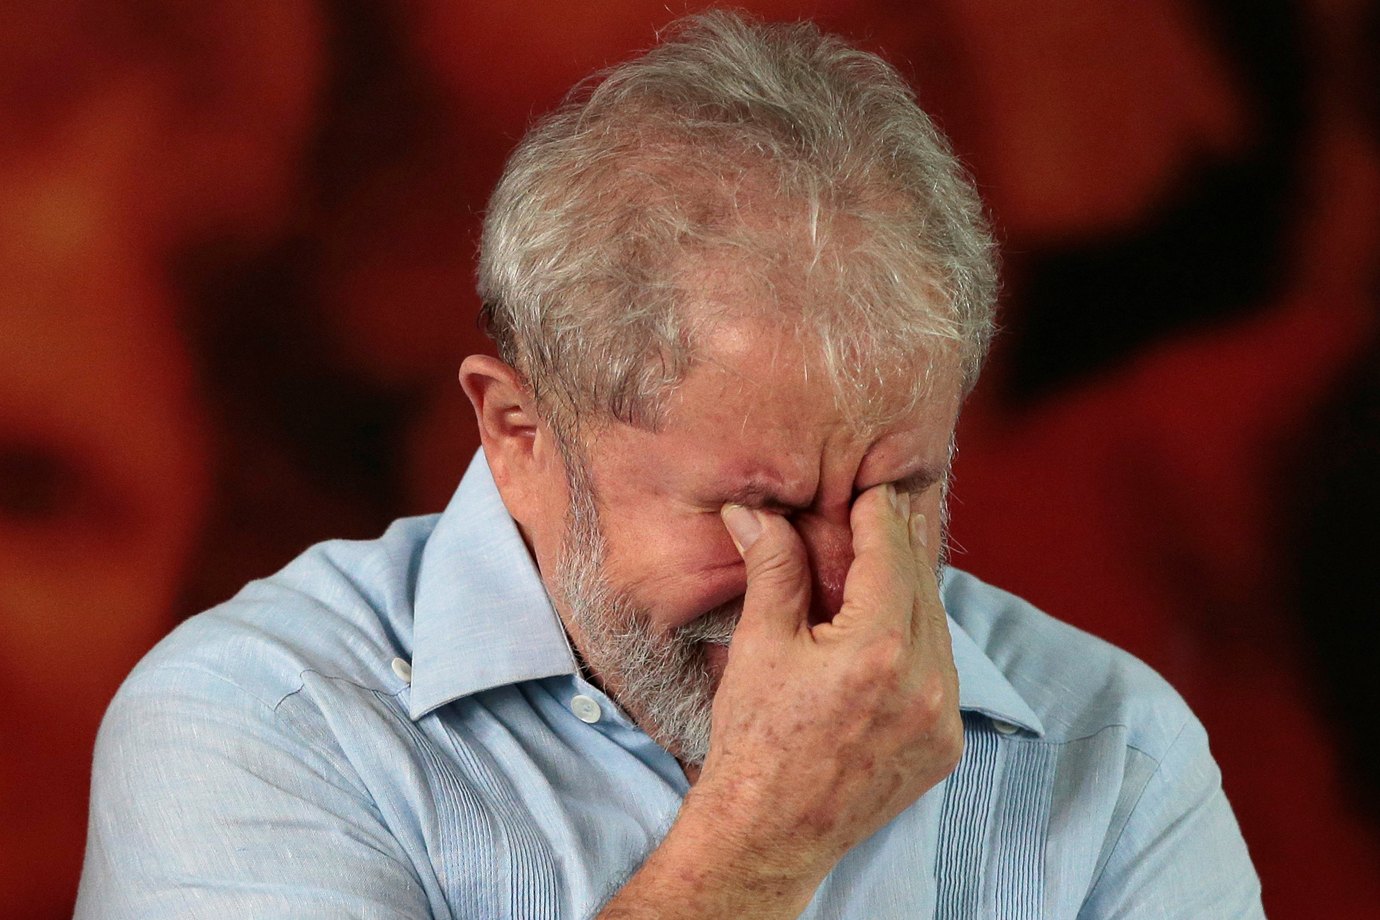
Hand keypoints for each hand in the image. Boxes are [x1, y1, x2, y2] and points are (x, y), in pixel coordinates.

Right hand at [700, 484, 961, 880]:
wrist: (767, 833)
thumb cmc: (754, 739)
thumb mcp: (760, 644)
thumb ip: (775, 569)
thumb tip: (756, 512)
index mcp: (878, 648)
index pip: (889, 554)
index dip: (879, 514)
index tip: (871, 487)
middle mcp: (925, 682)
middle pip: (920, 586)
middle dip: (899, 545)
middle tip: (884, 507)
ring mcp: (942, 718)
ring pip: (937, 628)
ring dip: (912, 592)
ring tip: (886, 562)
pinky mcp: (945, 746)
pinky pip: (941, 674)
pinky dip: (920, 643)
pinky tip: (892, 629)